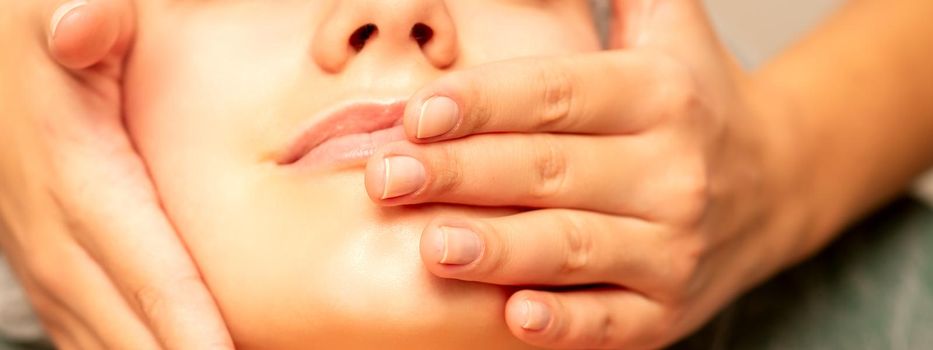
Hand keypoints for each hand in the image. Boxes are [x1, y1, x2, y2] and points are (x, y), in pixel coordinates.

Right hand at [0, 1, 231, 347]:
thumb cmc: (41, 48)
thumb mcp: (57, 15)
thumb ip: (83, 21)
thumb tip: (83, 26)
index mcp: (76, 180)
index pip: (148, 268)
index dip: (188, 324)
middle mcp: (56, 237)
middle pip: (128, 328)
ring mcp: (46, 265)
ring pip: (102, 345)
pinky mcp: (49, 273)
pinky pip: (84, 338)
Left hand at [365, 1, 802, 347]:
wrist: (778, 184)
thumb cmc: (694, 100)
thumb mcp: (669, 27)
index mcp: (659, 96)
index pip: (558, 96)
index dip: (486, 103)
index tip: (418, 113)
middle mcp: (673, 171)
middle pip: (553, 171)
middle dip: (465, 175)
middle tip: (389, 177)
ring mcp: (674, 246)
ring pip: (576, 247)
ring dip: (504, 250)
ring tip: (435, 245)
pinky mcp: (668, 309)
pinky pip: (613, 321)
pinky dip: (567, 322)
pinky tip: (516, 316)